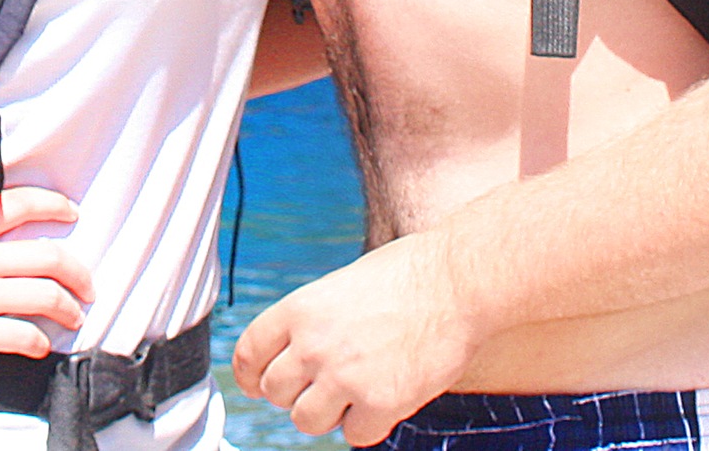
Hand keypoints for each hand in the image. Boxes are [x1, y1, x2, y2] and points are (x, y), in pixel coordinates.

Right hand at [0, 186, 94, 371]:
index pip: (16, 206)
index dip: (52, 206)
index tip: (70, 211)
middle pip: (47, 255)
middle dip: (78, 270)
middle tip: (87, 283)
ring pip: (44, 294)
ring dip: (68, 306)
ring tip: (76, 316)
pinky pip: (20, 334)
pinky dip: (39, 342)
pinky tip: (41, 346)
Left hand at [232, 233, 480, 445]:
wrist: (460, 281)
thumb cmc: (410, 274)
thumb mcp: (343, 284)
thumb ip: (314, 322)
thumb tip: (296, 356)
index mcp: (300, 309)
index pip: (249, 355)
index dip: (251, 375)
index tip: (259, 384)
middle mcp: (314, 345)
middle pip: (275, 393)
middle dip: (296, 392)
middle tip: (326, 382)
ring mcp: (345, 377)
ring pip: (307, 421)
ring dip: (329, 412)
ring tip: (357, 389)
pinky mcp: (381, 403)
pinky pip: (355, 435)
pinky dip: (369, 423)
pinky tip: (386, 397)